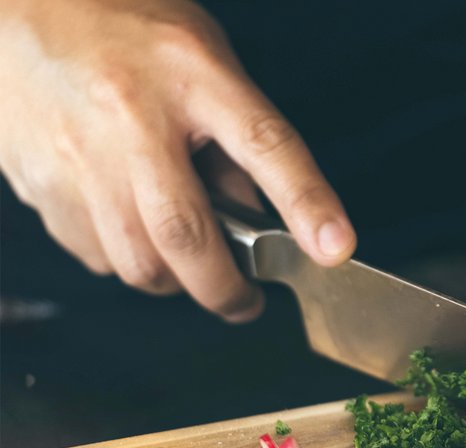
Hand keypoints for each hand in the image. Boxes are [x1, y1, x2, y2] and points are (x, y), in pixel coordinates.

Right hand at [0, 0, 354, 321]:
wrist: (20, 4)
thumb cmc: (122, 25)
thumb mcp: (203, 60)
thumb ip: (237, 138)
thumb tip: (260, 220)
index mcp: (189, 73)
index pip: (265, 145)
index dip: (306, 203)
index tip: (334, 248)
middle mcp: (130, 115)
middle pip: (185, 233)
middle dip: (224, 289)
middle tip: (245, 301)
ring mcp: (77, 152)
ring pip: (135, 261)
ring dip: (173, 281)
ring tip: (189, 266)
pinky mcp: (40, 182)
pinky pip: (92, 252)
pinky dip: (123, 259)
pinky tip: (130, 229)